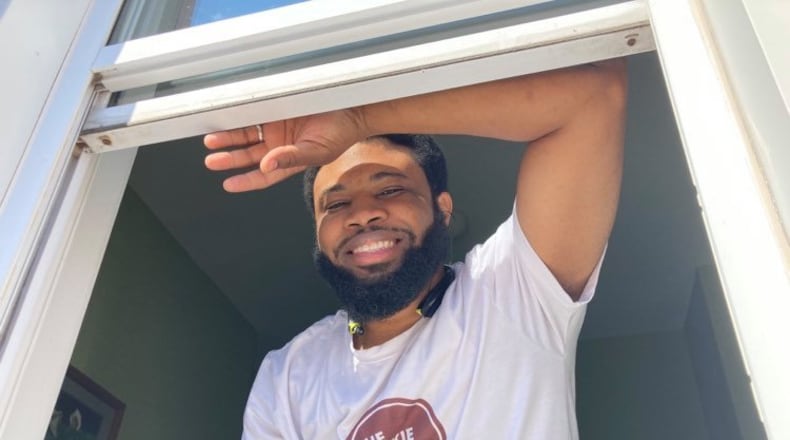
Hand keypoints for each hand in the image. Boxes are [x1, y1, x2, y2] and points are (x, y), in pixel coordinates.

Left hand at [204, 109, 367, 191]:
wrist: (351, 108)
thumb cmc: (340, 134)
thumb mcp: (316, 151)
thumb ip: (290, 159)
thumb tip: (266, 166)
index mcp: (289, 161)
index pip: (263, 175)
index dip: (245, 181)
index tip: (228, 185)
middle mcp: (280, 145)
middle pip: (249, 155)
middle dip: (229, 158)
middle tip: (212, 160)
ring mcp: (277, 127)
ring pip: (246, 136)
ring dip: (229, 139)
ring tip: (211, 141)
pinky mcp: (276, 108)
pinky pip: (252, 114)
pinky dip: (238, 117)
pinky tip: (225, 118)